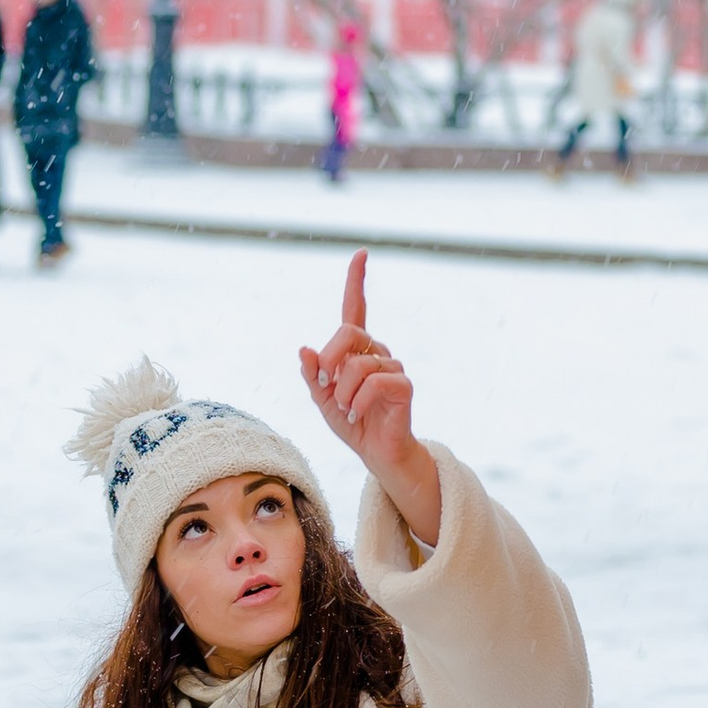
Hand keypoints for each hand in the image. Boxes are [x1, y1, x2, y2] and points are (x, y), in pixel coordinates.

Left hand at [299, 252, 443, 546]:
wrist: (375, 453)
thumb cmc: (351, 423)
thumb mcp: (322, 400)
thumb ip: (313, 375)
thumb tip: (304, 349)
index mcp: (356, 350)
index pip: (355, 308)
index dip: (356, 280)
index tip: (360, 253)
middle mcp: (376, 352)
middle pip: (347, 333)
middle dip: (330, 359)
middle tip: (327, 386)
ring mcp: (392, 367)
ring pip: (357, 364)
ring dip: (343, 392)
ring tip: (347, 409)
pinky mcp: (403, 386)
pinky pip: (374, 383)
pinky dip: (358, 401)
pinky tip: (358, 413)